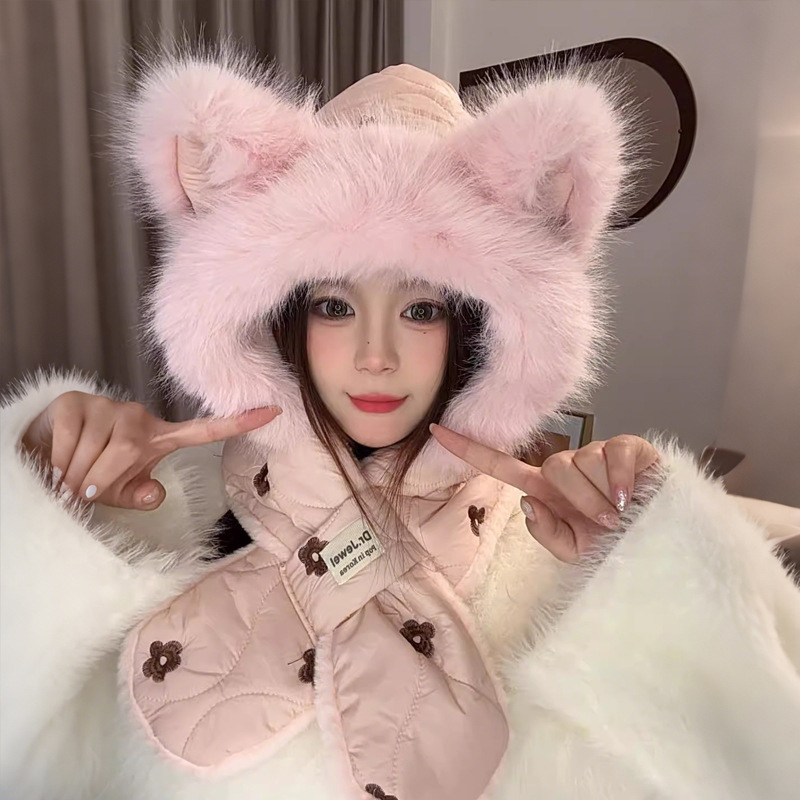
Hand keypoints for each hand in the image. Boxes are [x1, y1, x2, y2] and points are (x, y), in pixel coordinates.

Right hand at [21, 391, 281, 510]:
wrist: (44, 455)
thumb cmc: (91, 474)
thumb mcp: (119, 492)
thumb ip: (139, 495)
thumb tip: (152, 494)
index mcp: (159, 439)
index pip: (205, 431)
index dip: (240, 423)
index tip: (275, 410)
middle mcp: (139, 417)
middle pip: (131, 453)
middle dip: (103, 481)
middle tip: (85, 491)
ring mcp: (109, 405)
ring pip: (99, 451)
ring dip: (77, 476)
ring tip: (69, 477)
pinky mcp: (77, 401)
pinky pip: (73, 441)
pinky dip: (61, 462)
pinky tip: (55, 461)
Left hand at [429, 425, 660, 561]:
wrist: (662, 544)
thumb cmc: (617, 546)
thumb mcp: (577, 552)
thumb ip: (548, 532)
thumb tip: (529, 501)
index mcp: (547, 489)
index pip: (502, 465)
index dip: (469, 450)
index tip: (436, 431)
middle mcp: (569, 466)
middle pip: (554, 466)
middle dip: (579, 501)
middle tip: (605, 523)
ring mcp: (598, 453)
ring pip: (584, 460)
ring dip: (604, 496)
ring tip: (623, 513)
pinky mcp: (629, 446)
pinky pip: (614, 452)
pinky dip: (621, 478)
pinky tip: (632, 496)